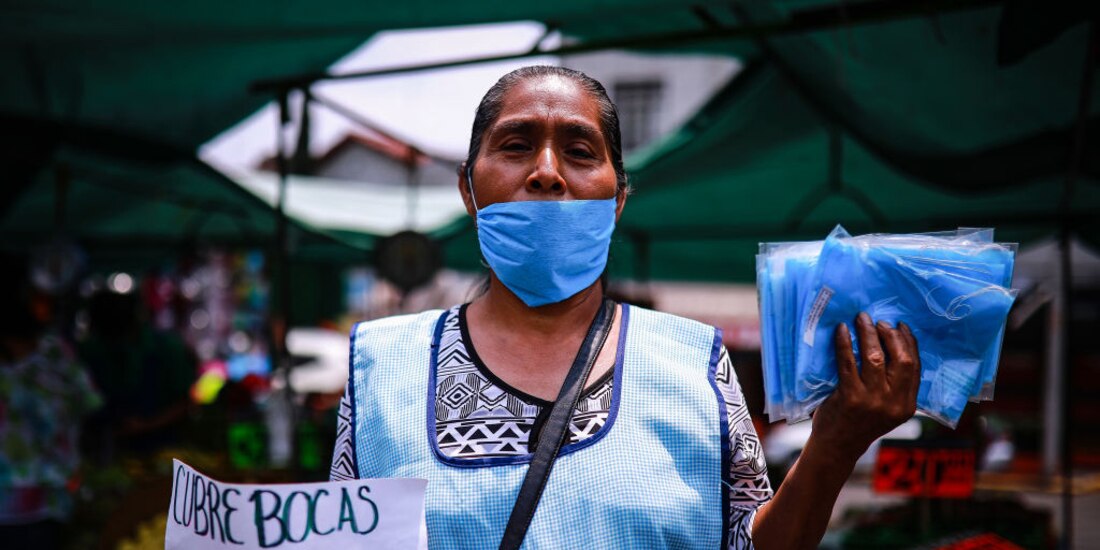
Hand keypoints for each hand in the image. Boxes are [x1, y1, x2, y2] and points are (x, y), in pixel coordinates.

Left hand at [811, 312, 919, 459]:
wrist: (837, 447)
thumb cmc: (859, 423)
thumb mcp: (887, 409)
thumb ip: (894, 386)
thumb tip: (893, 344)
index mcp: (907, 405)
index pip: (915, 366)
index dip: (909, 342)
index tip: (901, 326)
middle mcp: (894, 403)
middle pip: (901, 359)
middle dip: (891, 335)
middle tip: (880, 321)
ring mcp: (872, 400)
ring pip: (875, 357)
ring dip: (868, 333)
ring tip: (862, 320)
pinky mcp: (850, 397)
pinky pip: (848, 362)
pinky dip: (845, 343)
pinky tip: (842, 330)